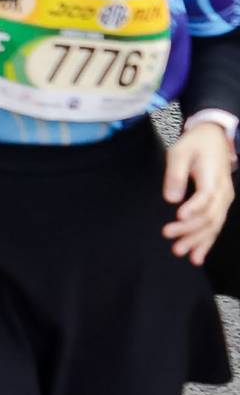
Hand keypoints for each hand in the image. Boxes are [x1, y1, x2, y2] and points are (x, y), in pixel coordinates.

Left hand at [164, 119, 234, 264]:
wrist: (215, 138)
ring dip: (198, 241)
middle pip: (209, 217)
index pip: (205, 198)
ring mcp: (224, 201)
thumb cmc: (195, 143)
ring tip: (182, 252)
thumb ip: (175, 173)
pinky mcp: (221, 205)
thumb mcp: (180, 151)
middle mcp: (223, 194)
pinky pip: (216, 226)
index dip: (193, 208)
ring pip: (213, 225)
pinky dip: (207, 242)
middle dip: (190, 230)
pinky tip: (197, 256)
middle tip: (169, 236)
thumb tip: (170, 198)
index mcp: (213, 179)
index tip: (178, 217)